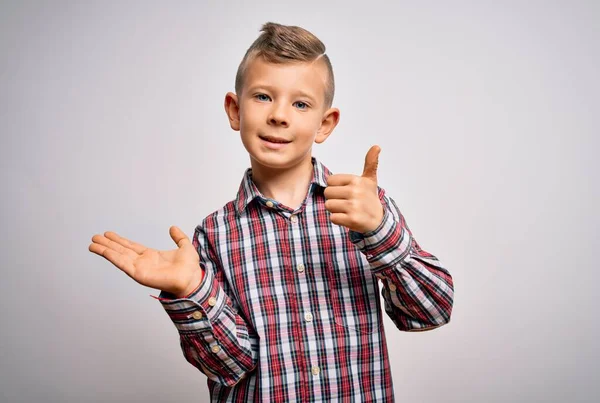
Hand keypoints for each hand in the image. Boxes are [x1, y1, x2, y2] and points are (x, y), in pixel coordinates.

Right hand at [88, 226, 202, 297]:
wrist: (191, 278)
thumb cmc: (190, 267)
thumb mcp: (184, 246)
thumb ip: (178, 237)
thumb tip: (173, 228)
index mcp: (151, 255)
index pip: (131, 246)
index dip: (119, 240)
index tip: (108, 234)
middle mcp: (142, 261)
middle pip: (121, 250)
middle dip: (108, 244)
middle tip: (95, 237)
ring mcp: (139, 268)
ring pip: (118, 256)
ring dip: (105, 250)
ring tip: (92, 244)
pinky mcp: (138, 273)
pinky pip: (122, 263)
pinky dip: (112, 256)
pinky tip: (103, 251)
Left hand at [324, 145, 384, 232]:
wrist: (378, 220)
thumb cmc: (369, 198)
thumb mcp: (370, 179)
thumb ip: (370, 163)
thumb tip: (377, 146)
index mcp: (356, 180)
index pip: (330, 181)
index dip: (335, 187)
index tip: (346, 191)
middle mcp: (355, 192)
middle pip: (327, 193)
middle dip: (334, 198)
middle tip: (346, 201)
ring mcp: (354, 206)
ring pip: (328, 205)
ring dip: (335, 209)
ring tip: (347, 209)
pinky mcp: (352, 220)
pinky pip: (333, 217)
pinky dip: (338, 219)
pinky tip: (347, 217)